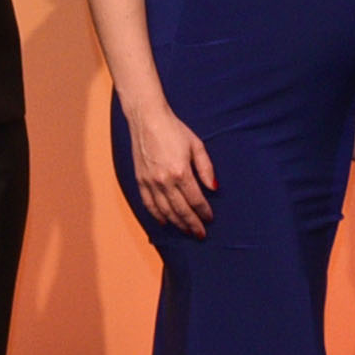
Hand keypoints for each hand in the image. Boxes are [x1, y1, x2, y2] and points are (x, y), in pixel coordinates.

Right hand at [130, 104, 218, 236]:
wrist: (147, 119)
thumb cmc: (174, 130)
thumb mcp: (197, 145)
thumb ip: (206, 168)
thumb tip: (213, 188)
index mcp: (181, 172)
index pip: (196, 200)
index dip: (204, 212)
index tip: (210, 219)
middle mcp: (165, 181)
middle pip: (181, 210)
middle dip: (192, 224)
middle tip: (200, 234)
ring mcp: (150, 182)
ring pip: (165, 211)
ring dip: (177, 223)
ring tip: (186, 231)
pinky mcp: (140, 180)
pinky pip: (148, 204)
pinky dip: (157, 215)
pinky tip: (164, 222)